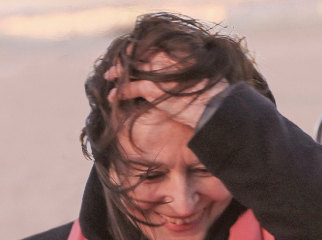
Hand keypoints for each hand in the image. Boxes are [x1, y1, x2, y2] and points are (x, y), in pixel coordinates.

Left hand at [105, 52, 228, 129]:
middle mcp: (168, 60)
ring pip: (132, 70)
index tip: (133, 55)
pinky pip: (130, 88)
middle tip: (115, 65)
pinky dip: (119, 92)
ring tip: (108, 76)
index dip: (141, 51)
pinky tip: (112, 97)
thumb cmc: (211, 97)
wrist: (213, 108)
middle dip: (126, 60)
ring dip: (118, 73)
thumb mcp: (200, 78)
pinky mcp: (153, 88)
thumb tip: (183, 76)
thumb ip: (187, 73)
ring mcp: (159, 73)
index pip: (154, 48)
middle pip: (140, 56)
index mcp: (179, 55)